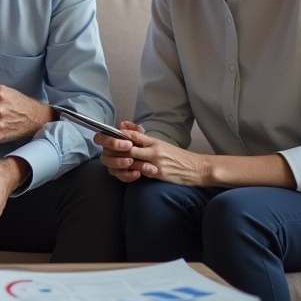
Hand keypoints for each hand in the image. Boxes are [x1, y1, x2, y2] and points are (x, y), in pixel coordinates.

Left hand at [95, 123, 209, 185]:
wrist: (196, 168)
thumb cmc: (177, 157)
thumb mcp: (160, 145)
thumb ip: (142, 139)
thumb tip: (123, 126)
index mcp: (152, 141)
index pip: (130, 135)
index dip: (115, 137)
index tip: (104, 138)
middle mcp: (152, 149)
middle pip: (126, 147)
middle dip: (113, 150)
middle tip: (108, 154)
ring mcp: (154, 160)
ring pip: (130, 160)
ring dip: (120, 163)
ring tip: (117, 164)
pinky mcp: (158, 172)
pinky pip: (139, 171)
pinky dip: (130, 173)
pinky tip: (129, 173)